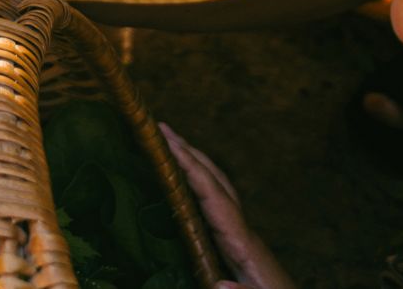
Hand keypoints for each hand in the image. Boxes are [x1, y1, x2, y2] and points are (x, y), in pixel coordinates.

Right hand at [161, 127, 293, 288]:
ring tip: (170, 145)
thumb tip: (218, 286)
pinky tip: (186, 185)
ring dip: (195, 163)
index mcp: (241, 240)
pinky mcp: (236, 243)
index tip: (166, 143)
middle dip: (190, 152)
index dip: (190, 167)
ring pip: (218, 187)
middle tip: (161, 129)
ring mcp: (239, 233)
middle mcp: (240, 229)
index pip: (212, 194)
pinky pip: (215, 203)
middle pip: (215, 179)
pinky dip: (199, 184)